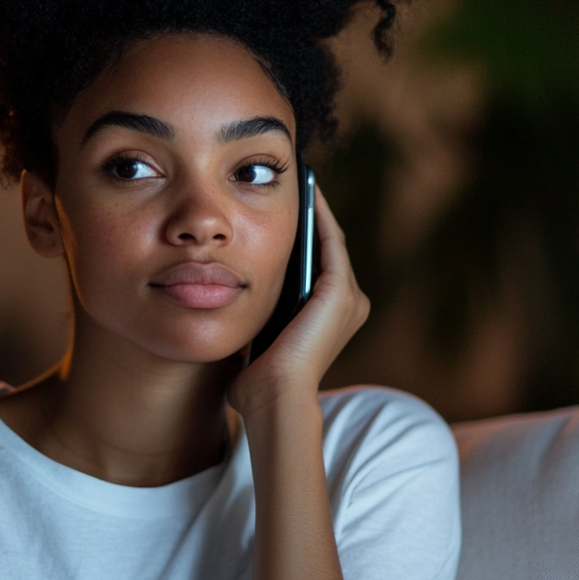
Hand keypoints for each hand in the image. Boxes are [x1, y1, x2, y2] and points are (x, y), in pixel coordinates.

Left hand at [228, 183, 369, 420]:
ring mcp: (350, 299)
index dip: (301, 235)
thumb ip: (257, 320)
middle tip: (294, 182)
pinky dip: (319, 215)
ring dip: (316, 208)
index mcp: (331, 319)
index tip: (280, 208)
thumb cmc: (259, 384)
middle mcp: (350, 306)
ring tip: (300, 179)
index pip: (317, 265)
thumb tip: (227, 303)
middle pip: (326, 248)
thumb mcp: (259, 339)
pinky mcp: (340, 292)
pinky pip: (329, 241)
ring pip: (330, 240)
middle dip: (309, 216)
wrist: (273, 400)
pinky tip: (305, 192)